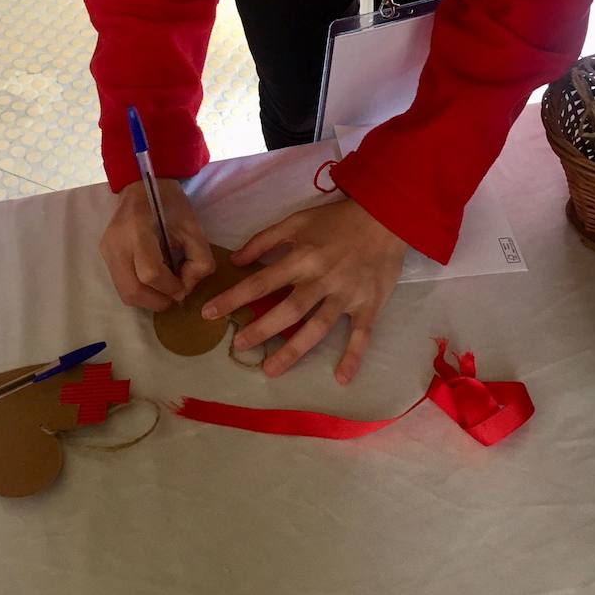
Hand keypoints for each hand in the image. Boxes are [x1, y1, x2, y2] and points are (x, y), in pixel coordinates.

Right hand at [100, 178, 216, 310]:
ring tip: (165, 289)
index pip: (150, 273)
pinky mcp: (105, 255)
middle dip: (157, 301)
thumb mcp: (193, 227)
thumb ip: (199, 259)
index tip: (183, 285)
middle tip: (174, 295)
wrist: (142, 185)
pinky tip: (153, 281)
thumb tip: (186, 288)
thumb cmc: (170, 203)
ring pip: (124, 293)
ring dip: (148, 299)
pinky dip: (140, 290)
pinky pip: (121, 284)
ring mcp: (107, 250)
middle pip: (132, 291)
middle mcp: (116, 243)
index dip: (170, 287)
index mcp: (137, 229)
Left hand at [202, 200, 404, 382]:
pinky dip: (353, 356)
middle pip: (287, 311)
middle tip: (238, 347)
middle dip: (261, 330)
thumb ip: (265, 240)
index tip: (209, 313)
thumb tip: (235, 260)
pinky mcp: (369, 304)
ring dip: (294, 351)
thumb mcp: (297, 220)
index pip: (261, 282)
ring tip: (271, 370)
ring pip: (317, 327)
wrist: (385, 216)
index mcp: (302, 257)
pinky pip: (361, 334)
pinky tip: (342, 378)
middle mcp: (321, 280)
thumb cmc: (336, 219)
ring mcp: (346, 295)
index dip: (233, 298)